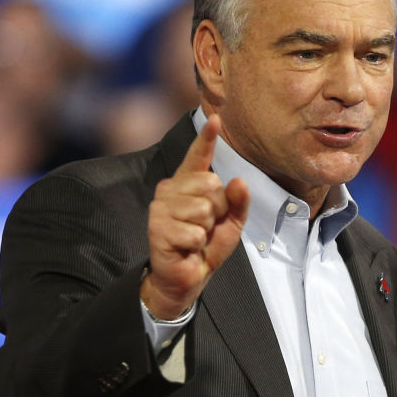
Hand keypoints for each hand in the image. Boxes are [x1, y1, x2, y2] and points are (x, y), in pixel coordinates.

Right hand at [143, 116, 249, 318]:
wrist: (187, 277)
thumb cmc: (207, 246)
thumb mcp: (231, 223)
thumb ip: (238, 202)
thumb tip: (239, 181)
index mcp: (189, 184)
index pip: (198, 158)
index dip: (207, 139)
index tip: (216, 120)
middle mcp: (171, 189)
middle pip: (211, 184)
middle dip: (218, 210)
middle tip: (206, 226)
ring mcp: (161, 207)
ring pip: (203, 208)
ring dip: (206, 229)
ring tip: (195, 237)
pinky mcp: (156, 226)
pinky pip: (194, 231)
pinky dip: (196, 244)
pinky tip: (186, 247)